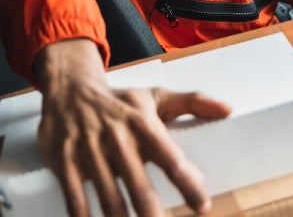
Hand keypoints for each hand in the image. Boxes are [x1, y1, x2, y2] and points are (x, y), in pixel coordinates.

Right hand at [33, 39, 231, 216]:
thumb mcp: (156, 97)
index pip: (171, 157)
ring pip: (108, 196)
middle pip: (138, 184)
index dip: (188, 183)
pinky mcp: (64, 161)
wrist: (70, 89)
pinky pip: (74, 196)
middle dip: (152, 213)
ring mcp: (89, 150)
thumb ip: (193, 102)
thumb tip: (227, 110)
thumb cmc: (120, 101)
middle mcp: (117, 138)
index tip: (202, 206)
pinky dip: (84, 215)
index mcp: (143, 124)